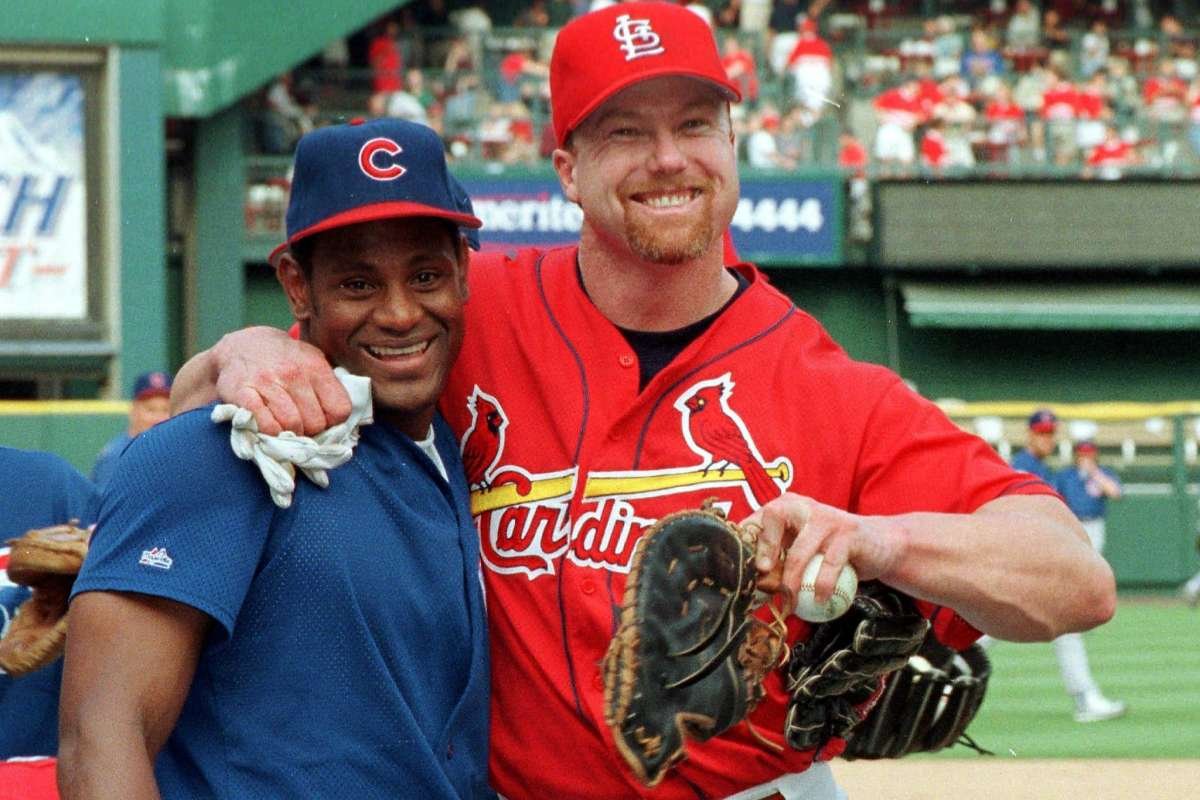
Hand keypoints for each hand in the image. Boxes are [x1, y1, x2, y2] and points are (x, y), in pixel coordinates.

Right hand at [211, 326, 351, 435]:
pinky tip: (268, 423)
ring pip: (292, 426)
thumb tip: (342, 422)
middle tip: (300, 424)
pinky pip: (266, 426)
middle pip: (315, 423)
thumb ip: (330, 387)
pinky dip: (270, 432)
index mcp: (315, 366)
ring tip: (284, 425)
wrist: (242, 346)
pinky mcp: (243, 393)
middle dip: (309, 430)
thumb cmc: (285, 360)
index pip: (340, 410)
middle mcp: (293, 373)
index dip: (333, 422)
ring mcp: (267, 382)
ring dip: (289, 433)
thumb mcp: (313, 362)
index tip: (322, 419)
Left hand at [743, 493, 908, 606]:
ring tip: (790, 601)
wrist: (879, 543)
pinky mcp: (848, 533)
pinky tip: (819, 600)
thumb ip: (781, 560)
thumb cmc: (830, 550)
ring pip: (799, 550)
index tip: (748, 566)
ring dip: (791, 581)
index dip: (749, 541)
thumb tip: (753, 584)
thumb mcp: (803, 550)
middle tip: (765, 577)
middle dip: (765, 548)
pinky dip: (822, 586)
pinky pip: (830, 564)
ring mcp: (827, 517)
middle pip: (773, 518)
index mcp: (788, 506)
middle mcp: (804, 506)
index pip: (758, 518)